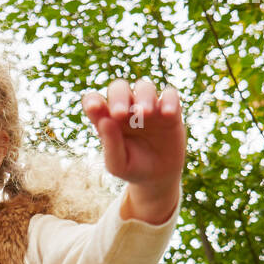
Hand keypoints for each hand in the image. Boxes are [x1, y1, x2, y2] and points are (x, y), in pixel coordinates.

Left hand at [82, 78, 184, 197]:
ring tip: (145, 113)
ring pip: (144, 87)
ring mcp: (148, 106)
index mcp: (108, 119)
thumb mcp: (118, 165)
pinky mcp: (169, 110)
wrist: (159, 177)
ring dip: (144, 96)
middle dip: (118, 97)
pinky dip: (169, 100)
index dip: (92, 101)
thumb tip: (105, 121)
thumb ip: (110, 145)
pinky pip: (170, 95)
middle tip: (119, 114)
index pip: (95, 101)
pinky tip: (167, 114)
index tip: (94, 108)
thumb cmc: (133, 168)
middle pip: (119, 88)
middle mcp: (127, 108)